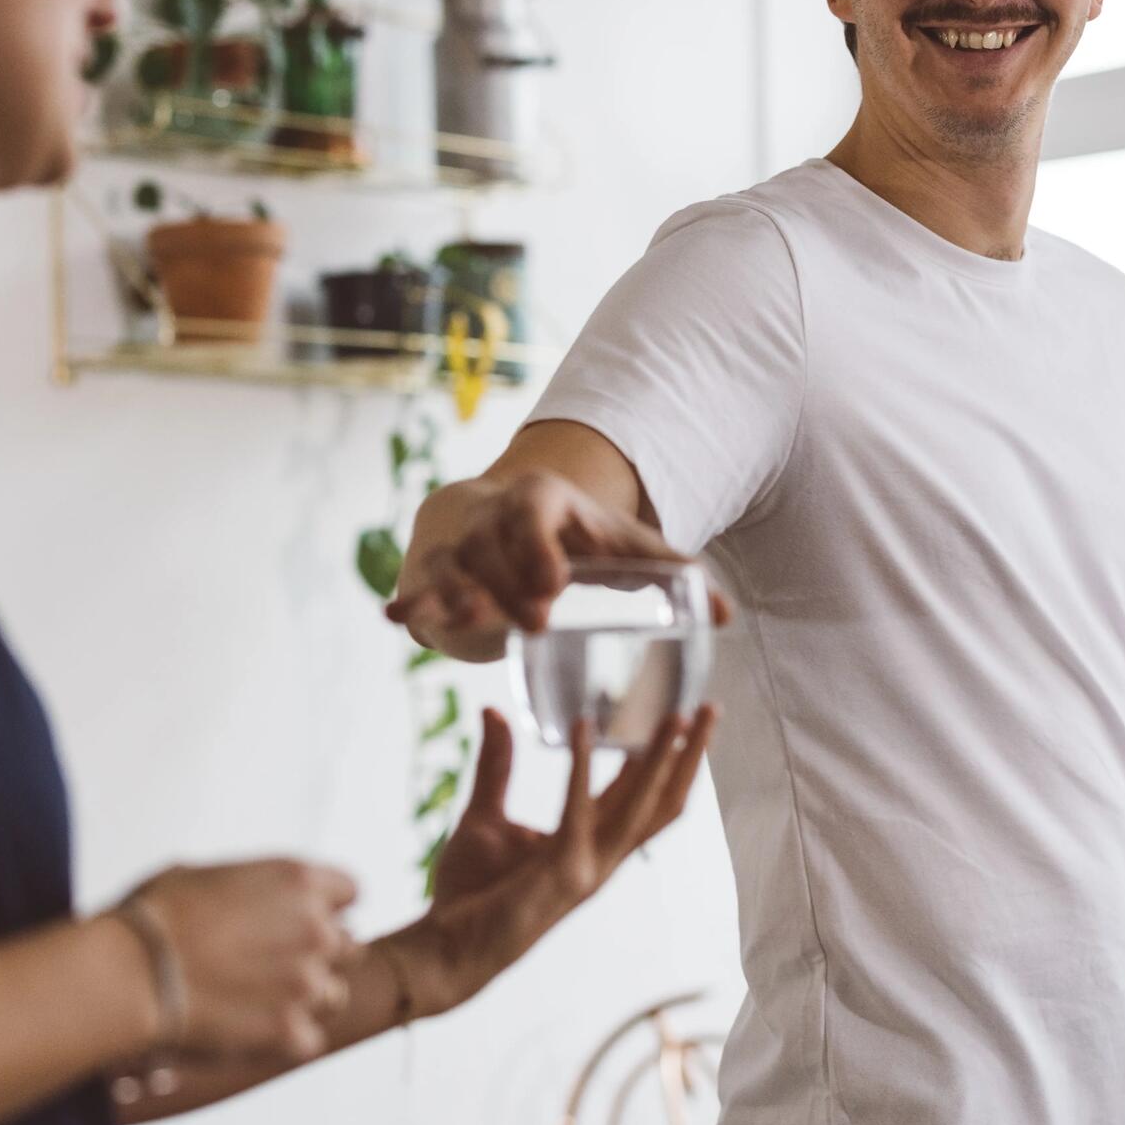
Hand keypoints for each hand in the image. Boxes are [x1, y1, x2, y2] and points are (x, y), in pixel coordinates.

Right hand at [123, 860, 357, 1062]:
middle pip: (349, 945)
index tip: (298, 921)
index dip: (327, 908)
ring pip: (333, 995)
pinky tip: (245, 1029)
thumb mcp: (205, 874)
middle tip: (272, 965)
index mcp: (298, 880)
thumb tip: (243, 897)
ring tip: (254, 1000)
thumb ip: (248, 886)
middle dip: (318, 954)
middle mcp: (316, 928)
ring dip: (304, 999)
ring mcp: (308, 982)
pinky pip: (308, 1039)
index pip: (351, 892)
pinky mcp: (291, 1031)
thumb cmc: (155, 916)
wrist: (131, 972)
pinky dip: (283, 1040)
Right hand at [386, 470, 726, 654]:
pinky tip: (397, 617)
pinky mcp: (427, 573)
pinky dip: (409, 600)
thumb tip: (727, 616)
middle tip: (537, 622)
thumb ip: (671, 574)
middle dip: (510, 584)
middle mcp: (490, 518)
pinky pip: (416, 586)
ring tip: (462, 621)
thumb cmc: (566, 535)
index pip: (534, 515)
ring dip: (455, 594)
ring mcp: (454, 546)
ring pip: (451, 568)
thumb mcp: (616, 544)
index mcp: (539, 503)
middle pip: (492, 548)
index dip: (540, 545)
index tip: (554, 584)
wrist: (486, 511)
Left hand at [405, 704, 716, 1014]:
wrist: (445, 948)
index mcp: (589, 841)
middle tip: (709, 708)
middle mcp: (601, 856)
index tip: (680, 711)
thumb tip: (493, 711)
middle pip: (663, 800)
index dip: (664, 755)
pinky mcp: (561, 873)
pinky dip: (580, 766)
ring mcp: (587, 867)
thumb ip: (496, 765)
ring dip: (662, 758)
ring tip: (676, 714)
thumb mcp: (484, 815)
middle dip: (688, 756)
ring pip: (643, 808)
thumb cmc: (469, 891)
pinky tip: (583, 726)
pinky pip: (578, 811)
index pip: (641, 792)